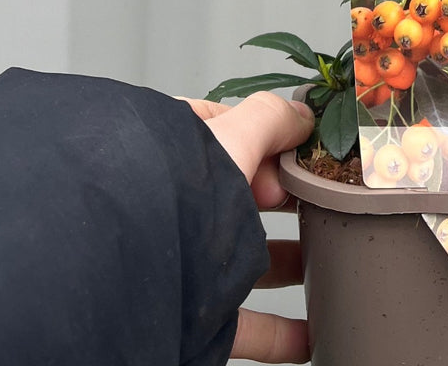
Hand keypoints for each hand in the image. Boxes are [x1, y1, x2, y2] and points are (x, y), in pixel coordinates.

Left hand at [182, 93, 314, 362]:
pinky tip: (310, 332)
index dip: (269, 140)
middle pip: (240, 196)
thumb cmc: (162, 196)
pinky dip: (280, 332)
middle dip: (282, 198)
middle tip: (313, 199)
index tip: (298, 154)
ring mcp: (185, 263)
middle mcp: (176, 207)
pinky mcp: (193, 316)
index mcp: (173, 154)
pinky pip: (245, 323)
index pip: (228, 132)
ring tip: (324, 257)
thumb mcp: (229, 138)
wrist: (123, 280)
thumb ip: (269, 120)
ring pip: (245, 258)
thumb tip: (300, 115)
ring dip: (287, 260)